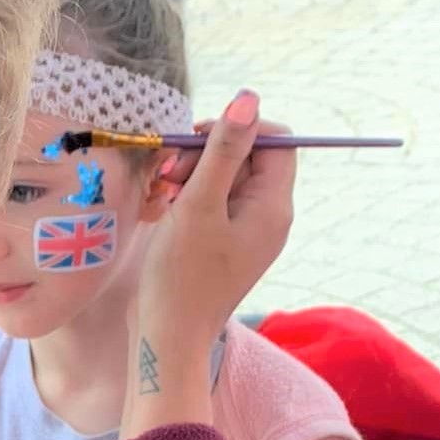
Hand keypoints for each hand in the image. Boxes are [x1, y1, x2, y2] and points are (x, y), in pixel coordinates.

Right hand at [120, 91, 296, 439]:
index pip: (276, 142)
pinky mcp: (224, 245)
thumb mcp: (199, 205)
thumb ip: (223, 150)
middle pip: (248, 159)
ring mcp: (246, 234)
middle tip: (170, 172)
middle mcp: (268, 218)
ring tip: (164, 192)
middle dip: (208, 153)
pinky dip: (191, 197)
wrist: (167, 340)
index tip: (197, 140)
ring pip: (226, 179)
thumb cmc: (181, 276)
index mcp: (273, 207)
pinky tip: (166, 209)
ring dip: (193, 174)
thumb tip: (248, 98)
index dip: (238, 130)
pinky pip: (215, 204)